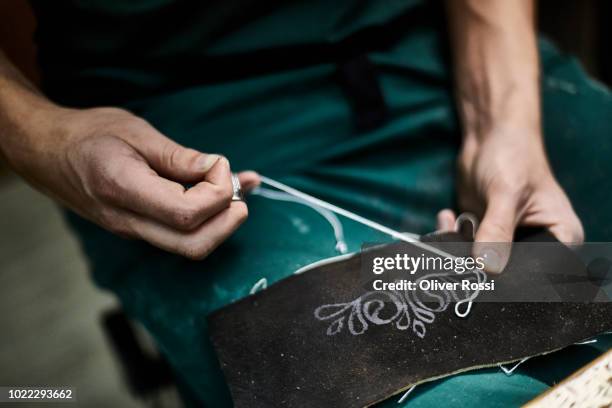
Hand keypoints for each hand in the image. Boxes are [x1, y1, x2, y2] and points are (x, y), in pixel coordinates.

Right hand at [7, 106, 259, 258]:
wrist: (47, 153)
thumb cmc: (88, 135)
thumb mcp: (136, 132)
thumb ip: (179, 157)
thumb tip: (218, 170)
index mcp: (124, 190)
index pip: (187, 214)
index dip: (216, 192)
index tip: (219, 164)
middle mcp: (129, 222)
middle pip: (194, 245)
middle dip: (229, 222)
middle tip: (241, 191)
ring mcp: (133, 231)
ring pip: (190, 246)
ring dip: (223, 222)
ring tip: (238, 188)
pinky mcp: (140, 229)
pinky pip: (180, 235)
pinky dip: (209, 219)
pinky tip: (222, 193)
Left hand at [436, 128, 582, 272]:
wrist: (489, 136)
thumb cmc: (512, 157)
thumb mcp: (506, 194)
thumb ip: (497, 230)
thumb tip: (488, 267)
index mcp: (561, 239)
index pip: (539, 273)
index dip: (511, 276)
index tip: (483, 265)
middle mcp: (537, 246)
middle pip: (507, 274)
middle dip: (478, 261)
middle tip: (461, 238)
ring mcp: (508, 244)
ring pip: (480, 264)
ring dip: (459, 248)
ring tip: (453, 220)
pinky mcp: (483, 237)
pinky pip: (463, 250)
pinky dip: (450, 238)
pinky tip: (447, 216)